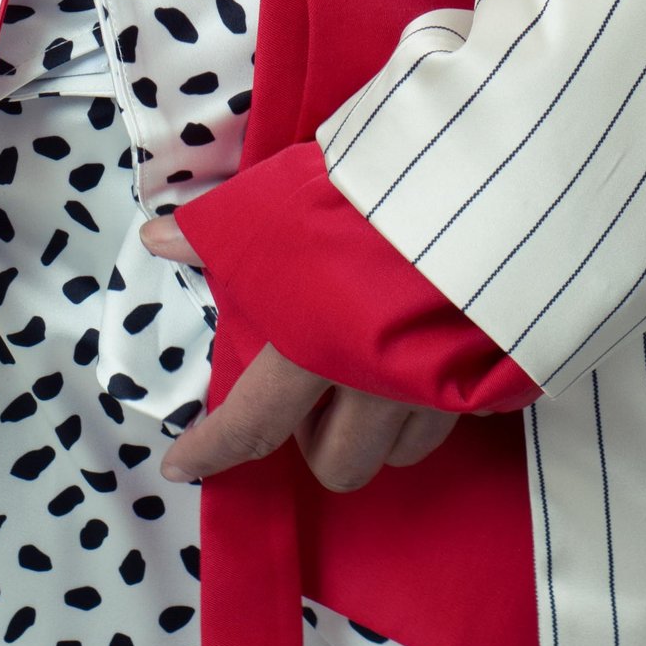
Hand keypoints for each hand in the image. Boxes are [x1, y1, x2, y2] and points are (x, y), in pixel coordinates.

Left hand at [141, 204, 457, 492]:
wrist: (471, 179)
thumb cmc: (362, 194)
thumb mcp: (272, 205)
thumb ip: (216, 234)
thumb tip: (157, 239)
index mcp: (313, 349)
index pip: (253, 427)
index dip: (213, 451)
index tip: (182, 465)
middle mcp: (375, 386)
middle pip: (340, 465)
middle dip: (315, 442)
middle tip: (308, 387)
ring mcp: (438, 385)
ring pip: (400, 452)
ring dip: (375, 431)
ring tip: (365, 377)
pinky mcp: (487, 374)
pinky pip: (451, 419)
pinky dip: (427, 404)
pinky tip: (420, 363)